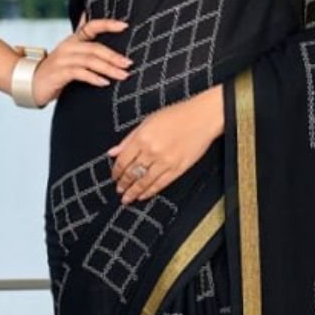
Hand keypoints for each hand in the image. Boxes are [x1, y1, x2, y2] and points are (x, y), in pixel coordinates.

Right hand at [24, 11, 133, 105]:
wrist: (30, 83)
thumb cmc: (56, 70)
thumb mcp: (70, 53)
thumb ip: (82, 40)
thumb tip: (88, 16)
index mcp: (73, 40)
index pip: (91, 26)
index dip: (107, 24)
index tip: (125, 25)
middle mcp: (68, 47)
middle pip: (95, 47)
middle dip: (114, 56)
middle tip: (129, 63)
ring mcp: (62, 60)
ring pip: (89, 60)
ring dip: (108, 68)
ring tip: (122, 75)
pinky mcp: (59, 73)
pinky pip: (79, 73)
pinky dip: (93, 77)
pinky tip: (104, 82)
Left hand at [108, 86, 224, 202]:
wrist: (201, 118)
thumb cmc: (176, 116)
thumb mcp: (147, 121)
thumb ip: (129, 139)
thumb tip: (113, 152)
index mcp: (142, 138)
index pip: (123, 160)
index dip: (116, 172)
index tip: (114, 177)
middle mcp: (152, 151)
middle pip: (132, 173)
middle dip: (123, 184)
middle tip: (119, 190)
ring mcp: (165, 162)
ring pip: (144, 182)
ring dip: (134, 191)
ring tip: (127, 198)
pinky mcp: (178, 169)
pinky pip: (160, 184)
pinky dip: (150, 192)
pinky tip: (143, 195)